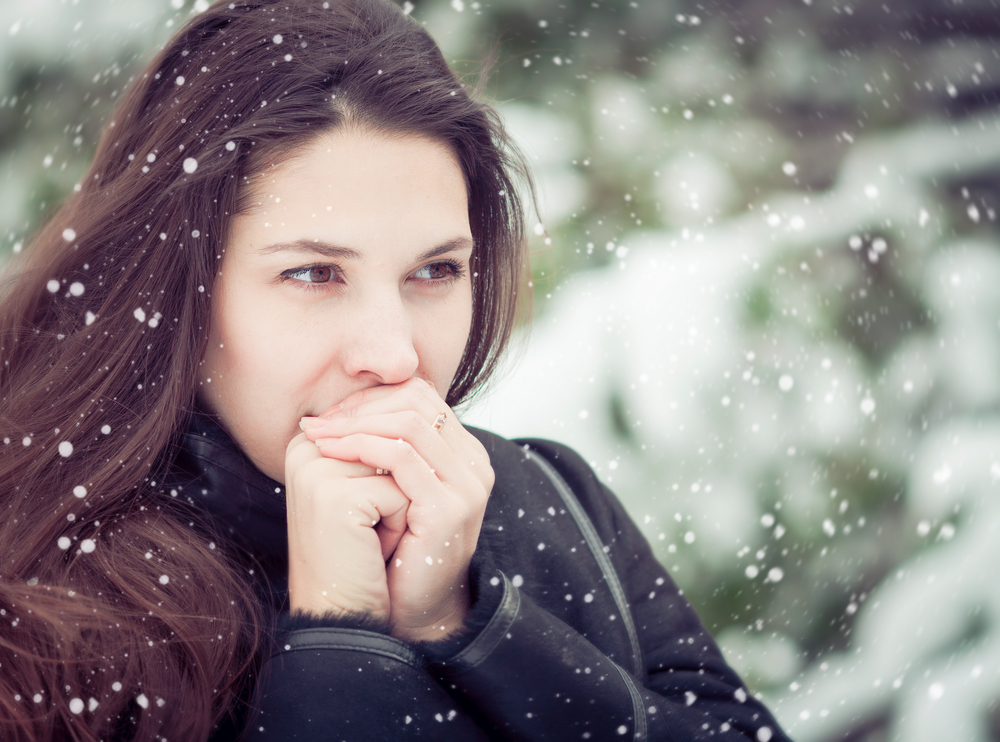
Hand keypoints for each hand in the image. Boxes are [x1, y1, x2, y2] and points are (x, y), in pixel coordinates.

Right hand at [284, 432, 408, 618]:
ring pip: (403, 463)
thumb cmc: (362, 554)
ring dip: (406, 503)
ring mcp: (316, 469)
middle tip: (375, 527)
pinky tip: (372, 549)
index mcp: (312, 439)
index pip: (386, 417)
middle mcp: (307, 446)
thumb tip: (419, 399)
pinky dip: (401, 524)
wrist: (343, 614)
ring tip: (375, 536)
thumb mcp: (371, 489)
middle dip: (405, 485)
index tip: (373, 507)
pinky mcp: (333, 496)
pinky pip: (400, 494)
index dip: (403, 466)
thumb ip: (383, 444)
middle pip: (397, 439)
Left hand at [299, 378, 493, 641]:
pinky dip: (361, 447)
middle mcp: (473, 464)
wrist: (411, 614)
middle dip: (361, 406)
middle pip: (417, 401)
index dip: (372, 397)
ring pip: (410, 423)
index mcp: (463, 454)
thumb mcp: (390, 492)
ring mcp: (467, 486)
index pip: (420, 396)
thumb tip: (331, 413)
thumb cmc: (393, 553)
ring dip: (355, 424)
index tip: (331, 415)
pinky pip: (403, 458)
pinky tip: (330, 453)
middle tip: (317, 422)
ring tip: (316, 435)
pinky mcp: (449, 508)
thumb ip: (383, 450)